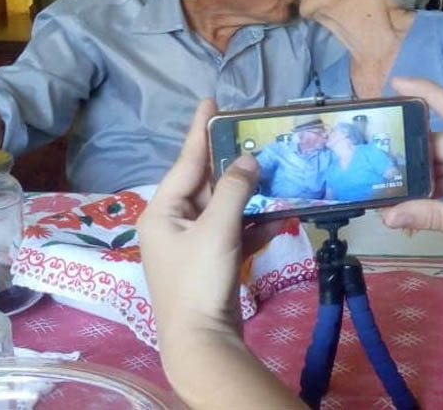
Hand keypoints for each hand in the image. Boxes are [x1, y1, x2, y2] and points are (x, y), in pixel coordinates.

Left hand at [137, 99, 301, 408]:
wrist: (202, 341)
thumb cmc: (199, 281)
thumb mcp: (217, 230)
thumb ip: (234, 190)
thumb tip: (248, 160)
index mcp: (162, 211)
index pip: (185, 162)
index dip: (200, 132)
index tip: (212, 102)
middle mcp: (173, 223)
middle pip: (206, 183)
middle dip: (233, 163)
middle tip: (255, 135)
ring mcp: (193, 243)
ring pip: (225, 207)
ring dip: (250, 193)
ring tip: (276, 170)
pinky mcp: (213, 261)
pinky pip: (235, 231)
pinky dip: (255, 223)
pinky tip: (280, 215)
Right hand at [380, 78, 442, 261]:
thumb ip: (430, 216)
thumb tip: (388, 217)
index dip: (427, 93)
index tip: (397, 82)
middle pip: (439, 143)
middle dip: (411, 155)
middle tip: (374, 164)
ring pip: (440, 162)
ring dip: (418, 175)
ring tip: (384, 184)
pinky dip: (430, 188)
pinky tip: (405, 198)